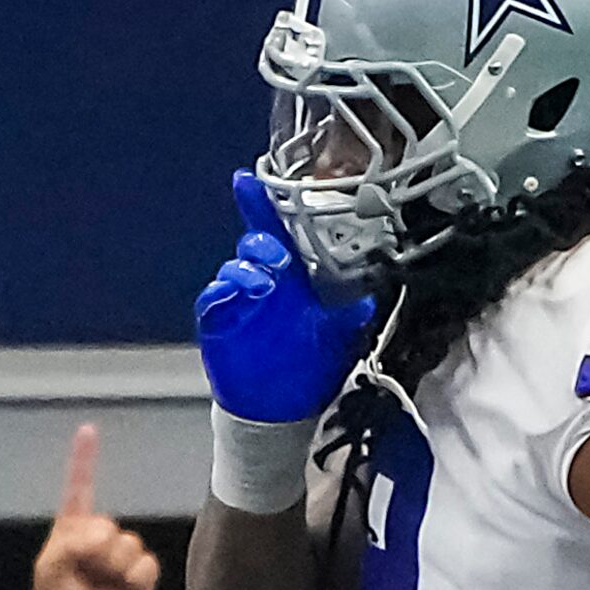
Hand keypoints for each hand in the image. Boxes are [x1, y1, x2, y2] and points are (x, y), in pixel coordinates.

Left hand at [32, 425, 157, 589]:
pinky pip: (145, 565)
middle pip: (107, 526)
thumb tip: (103, 533)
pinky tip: (122, 588)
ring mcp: (121, 553)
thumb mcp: (50, 570)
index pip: (80, 487)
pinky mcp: (140, 573)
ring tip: (100, 583)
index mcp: (73, 527)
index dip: (85, 458)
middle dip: (96, 551)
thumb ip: (69, 544)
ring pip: (128, 545)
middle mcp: (99, 535)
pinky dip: (133, 578)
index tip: (88, 429)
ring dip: (113, 567)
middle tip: (83, 573)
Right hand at [196, 171, 373, 422]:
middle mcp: (266, 281)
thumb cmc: (313, 366)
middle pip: (256, 242)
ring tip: (264, 282)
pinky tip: (236, 294)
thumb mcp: (345, 328)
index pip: (280, 230)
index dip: (264, 203)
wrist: (284, 410)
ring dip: (246, 267)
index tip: (250, 179)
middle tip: (279, 256)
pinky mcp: (219, 323)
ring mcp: (240, 301)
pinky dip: (222, 291)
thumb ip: (355, 299)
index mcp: (296, 276)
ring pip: (234, 266)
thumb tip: (375, 274)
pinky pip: (214, 298)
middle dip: (264, 240)